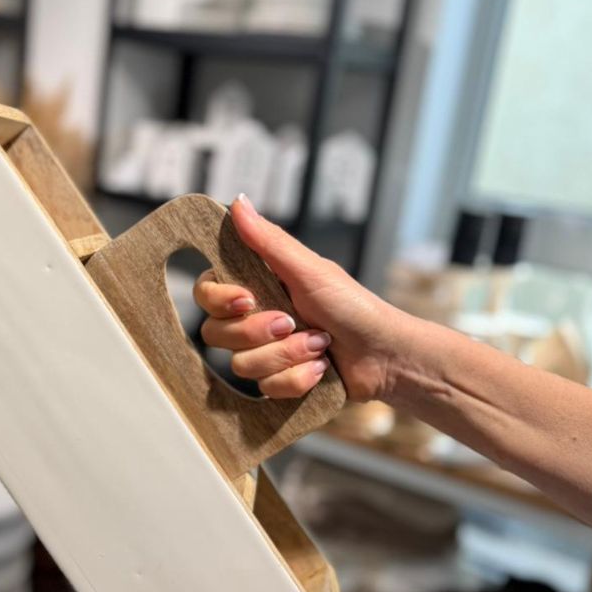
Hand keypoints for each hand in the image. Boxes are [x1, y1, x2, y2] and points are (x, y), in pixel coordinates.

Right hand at [194, 194, 415, 400]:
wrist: (385, 355)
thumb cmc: (354, 306)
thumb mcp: (310, 270)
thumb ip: (268, 240)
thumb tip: (238, 202)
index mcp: (257, 286)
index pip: (206, 293)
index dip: (220, 300)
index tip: (247, 299)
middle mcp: (254, 320)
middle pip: (216, 333)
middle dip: (259, 332)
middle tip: (292, 322)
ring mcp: (264, 353)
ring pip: (242, 365)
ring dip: (287, 355)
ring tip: (319, 346)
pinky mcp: (278, 381)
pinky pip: (266, 389)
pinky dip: (298, 379)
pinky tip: (321, 370)